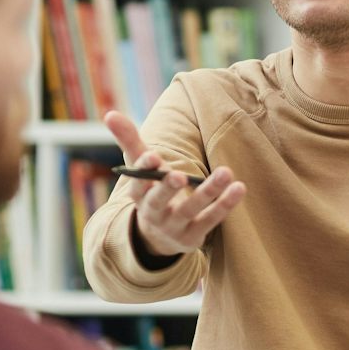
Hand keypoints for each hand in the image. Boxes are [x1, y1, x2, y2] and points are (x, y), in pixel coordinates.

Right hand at [105, 110, 245, 257]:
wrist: (160, 235)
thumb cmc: (152, 189)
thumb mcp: (141, 167)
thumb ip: (129, 140)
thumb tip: (110, 114)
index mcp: (138, 194)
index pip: (137, 183)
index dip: (144, 169)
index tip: (154, 156)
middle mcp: (152, 213)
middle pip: (158, 200)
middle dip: (168, 187)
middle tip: (179, 176)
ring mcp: (173, 226)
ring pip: (191, 209)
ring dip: (209, 191)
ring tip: (226, 172)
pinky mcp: (194, 236)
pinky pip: (211, 220)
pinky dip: (225, 204)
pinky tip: (239, 188)